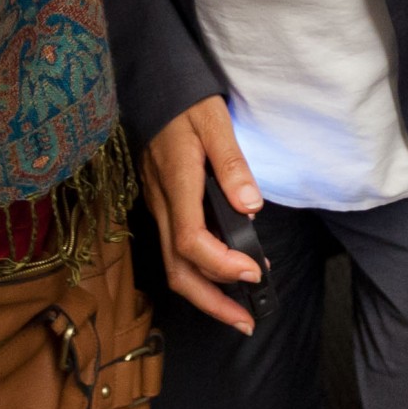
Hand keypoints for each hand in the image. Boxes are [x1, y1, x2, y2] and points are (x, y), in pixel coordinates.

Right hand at [140, 96, 264, 333]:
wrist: (152, 87)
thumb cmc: (186, 102)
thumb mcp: (215, 122)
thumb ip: (233, 164)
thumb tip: (250, 207)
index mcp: (176, 183)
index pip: (191, 240)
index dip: (222, 265)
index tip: (255, 272)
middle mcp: (162, 201)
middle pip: (177, 268)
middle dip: (211, 303)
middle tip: (247, 322)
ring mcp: (158, 205)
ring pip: (174, 263)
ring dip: (206, 293)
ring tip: (241, 308)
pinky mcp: (162, 203)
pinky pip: (176, 247)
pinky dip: (201, 270)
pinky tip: (226, 270)